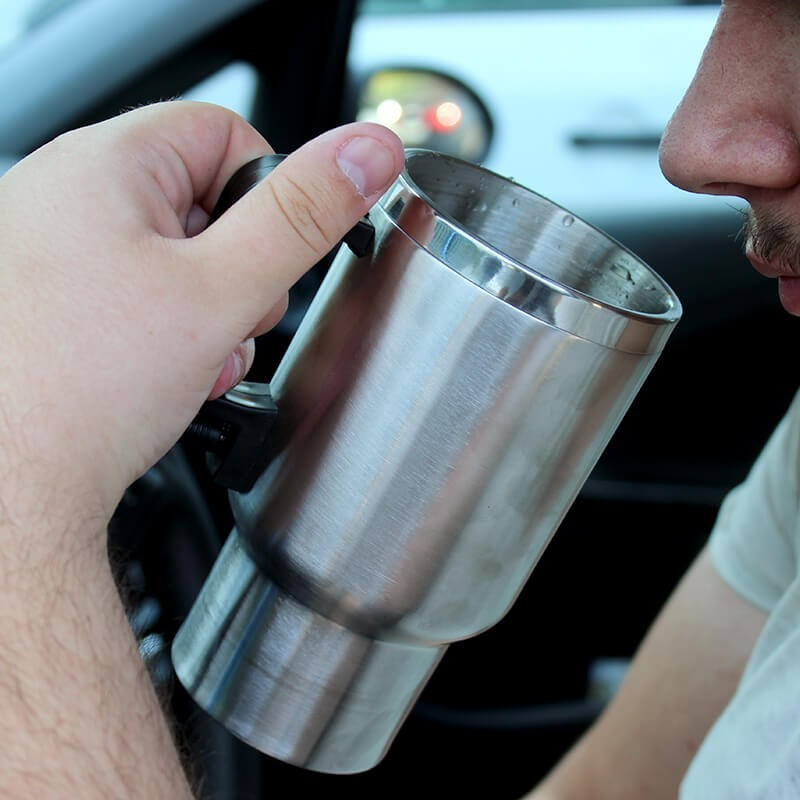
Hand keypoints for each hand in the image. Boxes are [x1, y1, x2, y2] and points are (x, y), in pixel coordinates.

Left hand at [0, 101, 403, 524]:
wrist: (12, 489)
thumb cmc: (79, 389)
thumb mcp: (221, 292)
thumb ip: (302, 218)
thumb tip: (365, 154)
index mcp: (103, 164)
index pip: (226, 131)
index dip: (270, 192)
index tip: (276, 250)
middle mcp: (65, 197)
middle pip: (205, 202)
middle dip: (240, 269)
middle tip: (229, 316)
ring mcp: (52, 253)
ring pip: (176, 260)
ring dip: (208, 311)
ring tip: (192, 357)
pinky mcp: (54, 304)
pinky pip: (138, 297)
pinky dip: (169, 333)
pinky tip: (164, 373)